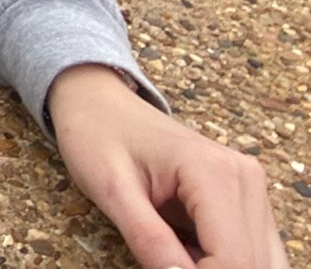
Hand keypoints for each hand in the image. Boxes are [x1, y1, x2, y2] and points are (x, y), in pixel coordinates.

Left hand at [49, 64, 287, 268]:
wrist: (98, 102)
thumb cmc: (96, 134)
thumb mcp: (109, 189)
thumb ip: (147, 239)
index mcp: (214, 173)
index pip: (234, 260)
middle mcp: (245, 180)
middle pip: (254, 265)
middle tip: (160, 261)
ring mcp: (249, 189)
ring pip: (260, 262)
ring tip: (169, 254)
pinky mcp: (244, 200)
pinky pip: (248, 252)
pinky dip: (218, 263)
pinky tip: (183, 253)